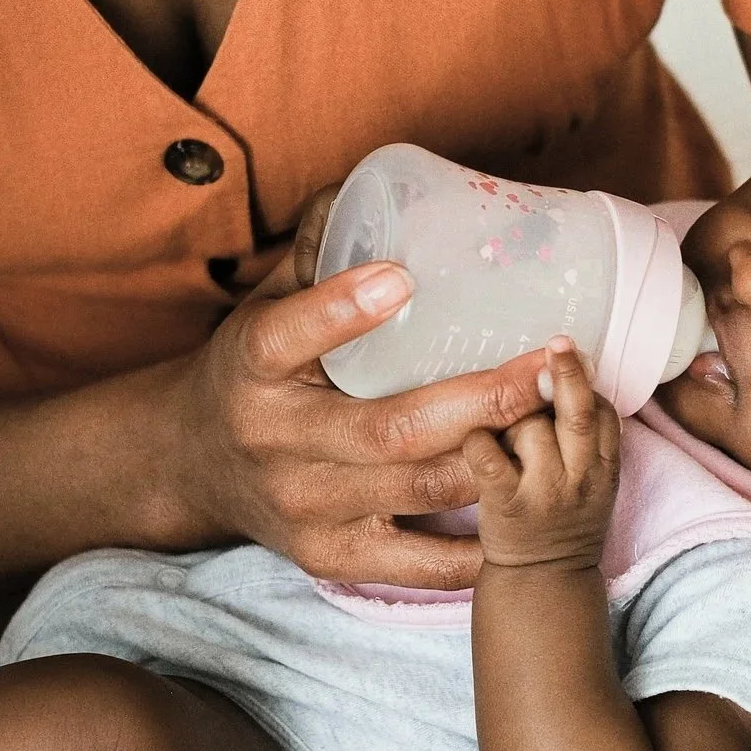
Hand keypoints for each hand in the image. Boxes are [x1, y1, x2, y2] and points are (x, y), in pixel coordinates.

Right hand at [156, 189, 549, 588]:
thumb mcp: (263, 304)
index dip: (340, 309)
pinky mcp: (330, 558)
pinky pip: (419, 564)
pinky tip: (529, 508)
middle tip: (548, 366)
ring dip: (499, 460)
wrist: (192, 465)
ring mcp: (305, 508)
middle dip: (480, 401)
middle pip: (388, 431)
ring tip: (558, 422)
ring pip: (420, 490)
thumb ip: (316, 253)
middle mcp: (275, 444)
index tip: (400, 275)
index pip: (285, 337)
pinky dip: (479, 543)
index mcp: (252, 368)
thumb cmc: (255, 372)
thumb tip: (370, 185)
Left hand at [462, 339, 617, 570]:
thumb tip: (562, 376)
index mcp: (604, 468)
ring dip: (510, 423)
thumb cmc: (563, 522)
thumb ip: (585, 438)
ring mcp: (545, 492)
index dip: (584, 385)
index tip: (565, 359)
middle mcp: (580, 478)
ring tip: (506, 443)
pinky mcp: (506, 505)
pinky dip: (477, 441)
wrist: (544, 583)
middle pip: (577, 414)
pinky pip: (486, 455)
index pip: (604, 413)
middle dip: (567, 375)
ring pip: (527, 428)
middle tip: (557, 343)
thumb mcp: (593, 483)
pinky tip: (476, 444)